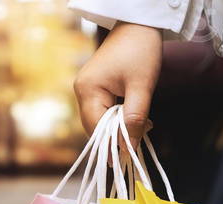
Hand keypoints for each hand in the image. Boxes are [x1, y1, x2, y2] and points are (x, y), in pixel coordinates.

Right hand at [74, 21, 161, 149]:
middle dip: (114, 137)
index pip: (96, 126)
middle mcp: (81, 91)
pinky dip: (115, 118)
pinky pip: (101, 110)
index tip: (125, 158)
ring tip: (140, 129)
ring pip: (98, 119)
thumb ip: (134, 117)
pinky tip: (130, 118)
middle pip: (94, 125)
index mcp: (88, 90)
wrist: (136, 26)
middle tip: (136, 144)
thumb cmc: (140, 51)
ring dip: (116, 128)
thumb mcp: (141, 86)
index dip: (110, 144)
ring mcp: (85, 88)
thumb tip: (128, 146)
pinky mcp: (93, 87)